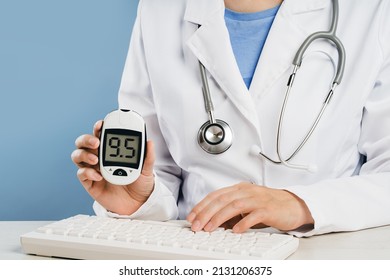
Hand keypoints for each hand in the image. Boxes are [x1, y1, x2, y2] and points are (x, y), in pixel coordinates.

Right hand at [71, 120, 154, 214]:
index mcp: (111, 150)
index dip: (99, 128)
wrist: (137, 204)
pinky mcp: (90, 183)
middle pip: (83, 143)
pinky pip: (81, 174)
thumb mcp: (147, 169)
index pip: (101, 135)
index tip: (101, 124)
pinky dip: (87, 172)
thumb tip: (150, 142)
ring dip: (84, 154)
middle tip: (96, 142)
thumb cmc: (140, 183)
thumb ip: (147, 156)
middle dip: (86, 139)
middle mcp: (99, 157)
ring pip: (78, 156)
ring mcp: (92, 169)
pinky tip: (99, 176)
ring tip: (96, 159)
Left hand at [186, 182, 313, 232]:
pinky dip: (243, 222)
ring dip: (220, 217)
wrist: (292, 205)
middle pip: (222, 200)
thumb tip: (211, 221)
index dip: (202, 205)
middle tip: (196, 225)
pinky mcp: (268, 209)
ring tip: (210, 228)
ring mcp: (257, 199)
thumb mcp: (245, 205)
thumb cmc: (267, 205)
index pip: (215, 195)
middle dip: (206, 213)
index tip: (191, 216)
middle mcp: (246, 191)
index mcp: (238, 188)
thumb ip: (230, 210)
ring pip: (234, 206)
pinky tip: (235, 230)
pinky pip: (254, 215)